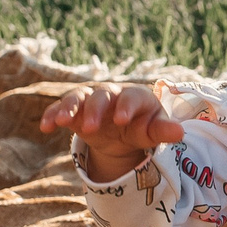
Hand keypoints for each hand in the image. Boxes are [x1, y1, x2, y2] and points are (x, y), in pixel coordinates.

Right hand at [41, 83, 184, 183]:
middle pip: (102, 96)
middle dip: (96, 110)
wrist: (123, 130)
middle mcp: (111, 94)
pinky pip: (61, 109)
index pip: (132, 97)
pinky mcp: (74, 110)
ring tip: (60, 121)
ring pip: (78, 98)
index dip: (127, 107)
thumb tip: (180, 132)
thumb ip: (163, 130)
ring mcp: (90, 100)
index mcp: (134, 97)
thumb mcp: (152, 130)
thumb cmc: (142, 126)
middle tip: (93, 128)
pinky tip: (45, 127)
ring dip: (69, 108)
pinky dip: (52, 115)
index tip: (122, 120)